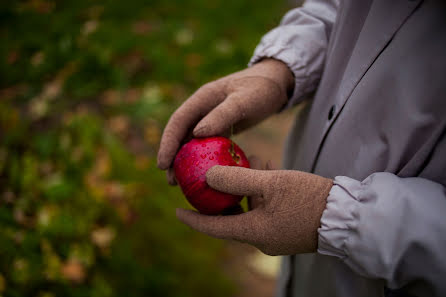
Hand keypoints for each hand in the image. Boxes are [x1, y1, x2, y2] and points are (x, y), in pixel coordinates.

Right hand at [157, 59, 293, 183]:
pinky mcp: (221, 127)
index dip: (167, 144)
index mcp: (202, 98)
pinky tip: (205, 176)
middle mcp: (202, 109)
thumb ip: (222, 115)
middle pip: (181, 135)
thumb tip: (196, 134)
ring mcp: (210, 119)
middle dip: (173, 158)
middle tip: (172, 182)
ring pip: (192, 142)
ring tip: (183, 184)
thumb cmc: (261, 88)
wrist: (276, 83)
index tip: (162, 165)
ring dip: (186, 162)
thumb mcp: (243, 100)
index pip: (178, 122)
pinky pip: (208, 146)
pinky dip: (203, 160)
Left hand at [176, 160, 332, 255]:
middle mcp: (261, 237)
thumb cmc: (308, 198)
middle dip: (222, 195)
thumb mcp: (271, 183)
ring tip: (247, 160)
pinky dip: (261, 190)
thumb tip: (208, 175)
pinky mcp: (287, 227)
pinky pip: (265, 208)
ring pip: (250, 207)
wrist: (346, 215)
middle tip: (212, 176)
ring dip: (245, 186)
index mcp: (253, 231)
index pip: (213, 228)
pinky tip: (265, 167)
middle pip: (231, 216)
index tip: (177, 210)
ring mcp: (275, 234)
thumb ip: (237, 178)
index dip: (192, 219)